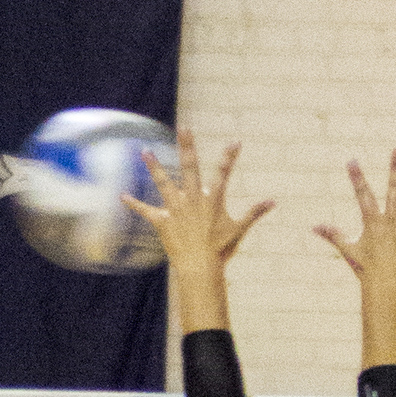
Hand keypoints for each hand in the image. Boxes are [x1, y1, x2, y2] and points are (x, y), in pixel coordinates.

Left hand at [125, 134, 273, 292]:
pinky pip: (146, 211)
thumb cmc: (220, 250)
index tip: (235, 142)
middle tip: (183, 127)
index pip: (224, 173)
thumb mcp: (239, 229)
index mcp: (212, 199)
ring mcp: (176, 209)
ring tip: (144, 151)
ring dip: (154, 166)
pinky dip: (134, 204)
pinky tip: (122, 196)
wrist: (200, 268)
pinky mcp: (163, 221)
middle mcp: (193, 199)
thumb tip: (273, 202)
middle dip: (187, 146)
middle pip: (190, 167)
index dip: (230, 157)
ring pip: (163, 182)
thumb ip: (255, 212)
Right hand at [312, 150, 395, 289]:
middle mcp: (392, 221)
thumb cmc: (365, 269)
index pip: (363, 195)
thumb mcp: (348, 250)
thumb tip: (314, 227)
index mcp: (373, 222)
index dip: (357, 178)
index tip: (352, 161)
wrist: (386, 288)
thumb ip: (333, 234)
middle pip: (394, 190)